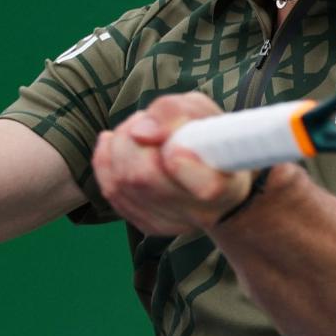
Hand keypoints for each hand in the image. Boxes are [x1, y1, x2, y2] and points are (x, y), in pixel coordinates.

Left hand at [92, 92, 251, 234]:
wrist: (217, 172)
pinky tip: (117, 143)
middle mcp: (201, 213)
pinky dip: (107, 160)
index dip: (183, 164)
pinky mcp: (148, 224)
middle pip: (146, 178)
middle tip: (144, 121)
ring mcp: (172, 223)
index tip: (172, 146)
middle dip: (133, 138)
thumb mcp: (203, 111)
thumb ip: (176, 112)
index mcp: (228, 184)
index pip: (207, 187)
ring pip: (122, 183)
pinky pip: (111, 190)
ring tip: (137, 131)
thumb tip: (141, 131)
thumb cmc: (211, 137)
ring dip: (120, 144)